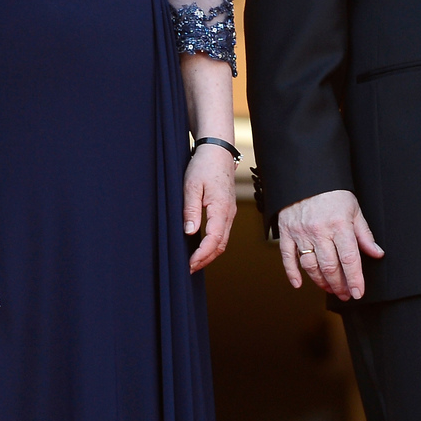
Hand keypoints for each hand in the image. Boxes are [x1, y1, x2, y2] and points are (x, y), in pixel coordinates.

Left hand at [183, 144, 238, 272]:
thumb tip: (190, 232)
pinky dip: (214, 243)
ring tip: (194, 262)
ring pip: (223, 240)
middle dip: (206, 259)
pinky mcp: (227, 209)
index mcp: (221, 208)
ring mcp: (230, 212)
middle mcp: (229, 213)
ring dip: (210, 253)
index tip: (190, 264)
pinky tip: (202, 246)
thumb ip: (191, 210)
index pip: (214, 240)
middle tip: (189, 268)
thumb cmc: (203, 166)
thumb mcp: (191, 186)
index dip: (202, 255)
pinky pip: (223, 232)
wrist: (218, 151)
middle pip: (221, 245)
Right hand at [277, 189, 384, 300]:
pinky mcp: (286, 232)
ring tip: (330, 289)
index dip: (355, 279)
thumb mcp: (354, 209)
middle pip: (330, 266)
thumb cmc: (332, 193)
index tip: (359, 292)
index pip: (349, 259)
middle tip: (346, 294)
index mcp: (339, 225)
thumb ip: (364, 234)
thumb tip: (376, 253)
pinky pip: (287, 257)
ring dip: (321, 282)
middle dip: (339, 285)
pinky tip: (299, 284)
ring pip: (310, 265)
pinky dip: (292, 273)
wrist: (306, 176)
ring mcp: (300, 233)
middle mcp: (319, 231)